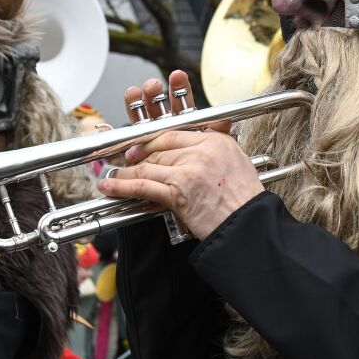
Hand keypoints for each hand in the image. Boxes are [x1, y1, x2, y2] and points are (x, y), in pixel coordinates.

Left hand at [101, 71, 262, 239]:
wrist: (247, 225)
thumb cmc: (244, 199)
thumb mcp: (237, 161)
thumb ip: (217, 146)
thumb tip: (202, 138)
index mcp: (215, 141)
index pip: (174, 134)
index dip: (152, 140)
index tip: (142, 145)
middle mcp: (200, 152)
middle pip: (158, 149)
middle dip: (137, 156)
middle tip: (124, 160)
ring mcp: (187, 172)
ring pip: (147, 166)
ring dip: (125, 172)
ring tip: (112, 174)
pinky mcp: (177, 193)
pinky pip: (142, 186)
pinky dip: (122, 187)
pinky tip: (110, 187)